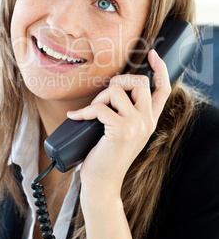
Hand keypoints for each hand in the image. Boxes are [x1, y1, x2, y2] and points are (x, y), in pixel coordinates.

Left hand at [67, 49, 170, 194]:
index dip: (159, 69)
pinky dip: (84, 111)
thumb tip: (110, 89)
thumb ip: (125, 112)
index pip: (163, 89)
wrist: (102, 183)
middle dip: (118, 81)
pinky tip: (76, 117)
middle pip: (139, 81)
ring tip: (91, 113)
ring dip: (98, 98)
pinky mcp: (121, 130)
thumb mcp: (123, 131)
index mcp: (149, 119)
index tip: (151, 55)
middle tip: (104, 99)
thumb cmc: (107, 154)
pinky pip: (99, 107)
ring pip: (116, 89)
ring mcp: (136, 125)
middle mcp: (147, 120)